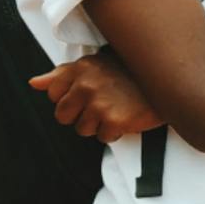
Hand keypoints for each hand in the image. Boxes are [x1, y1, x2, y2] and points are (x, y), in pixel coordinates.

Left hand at [28, 50, 161, 141]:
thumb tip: (34, 83)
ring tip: (117, 110)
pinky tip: (127, 117)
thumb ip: (62, 75)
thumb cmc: (132, 74)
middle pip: (63, 116)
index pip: (53, 95)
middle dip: (81, 115)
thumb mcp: (96, 66)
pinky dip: (116, 132)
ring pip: (83, 129)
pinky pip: (103, 137)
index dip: (70, 100)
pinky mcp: (115, 120)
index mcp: (81, 68)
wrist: (170, 82)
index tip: (89, 95)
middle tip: (103, 106)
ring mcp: (100, 103)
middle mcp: (87, 84)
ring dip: (99, 125)